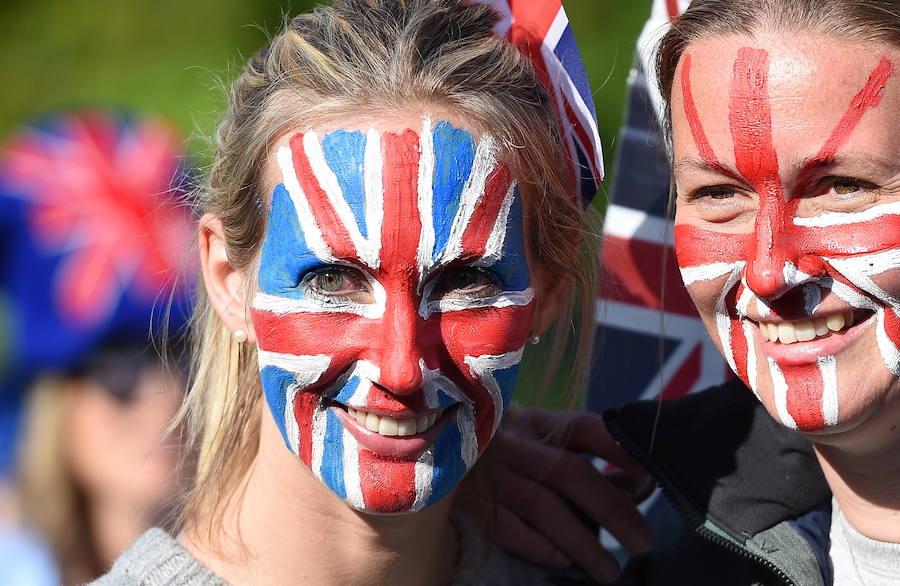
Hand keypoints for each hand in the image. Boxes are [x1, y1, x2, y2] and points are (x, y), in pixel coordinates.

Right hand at [456, 408, 654, 583]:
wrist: (442, 452)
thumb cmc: (512, 453)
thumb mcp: (548, 444)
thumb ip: (593, 459)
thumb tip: (640, 485)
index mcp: (538, 422)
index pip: (585, 428)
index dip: (620, 452)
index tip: (650, 481)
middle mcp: (513, 443)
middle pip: (568, 472)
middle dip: (611, 509)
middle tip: (642, 541)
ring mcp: (490, 474)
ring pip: (541, 506)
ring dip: (581, 541)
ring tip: (610, 570)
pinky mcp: (471, 503)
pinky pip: (508, 528)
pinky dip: (538, 546)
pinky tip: (562, 560)